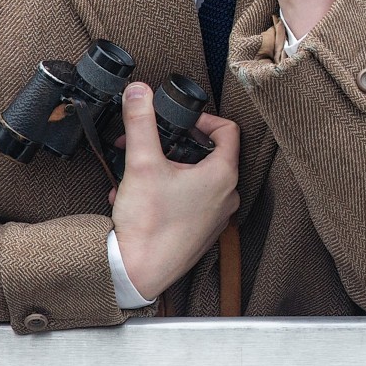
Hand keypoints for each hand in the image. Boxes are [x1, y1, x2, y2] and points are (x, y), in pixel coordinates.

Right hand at [111, 82, 240, 300]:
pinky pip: (188, 202)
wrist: (138, 274)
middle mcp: (226, 195)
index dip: (204, 119)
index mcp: (223, 174)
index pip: (228, 130)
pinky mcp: (201, 232)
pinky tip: (137, 199)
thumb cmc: (149, 226)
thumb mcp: (142, 163)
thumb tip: (139, 91)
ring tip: (137, 174)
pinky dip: (165, 194)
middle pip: (208, 154)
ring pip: (194, 179)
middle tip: (151, 145)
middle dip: (174, 147)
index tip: (181, 120)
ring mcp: (216, 217)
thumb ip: (141, 122)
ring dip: (165, 171)